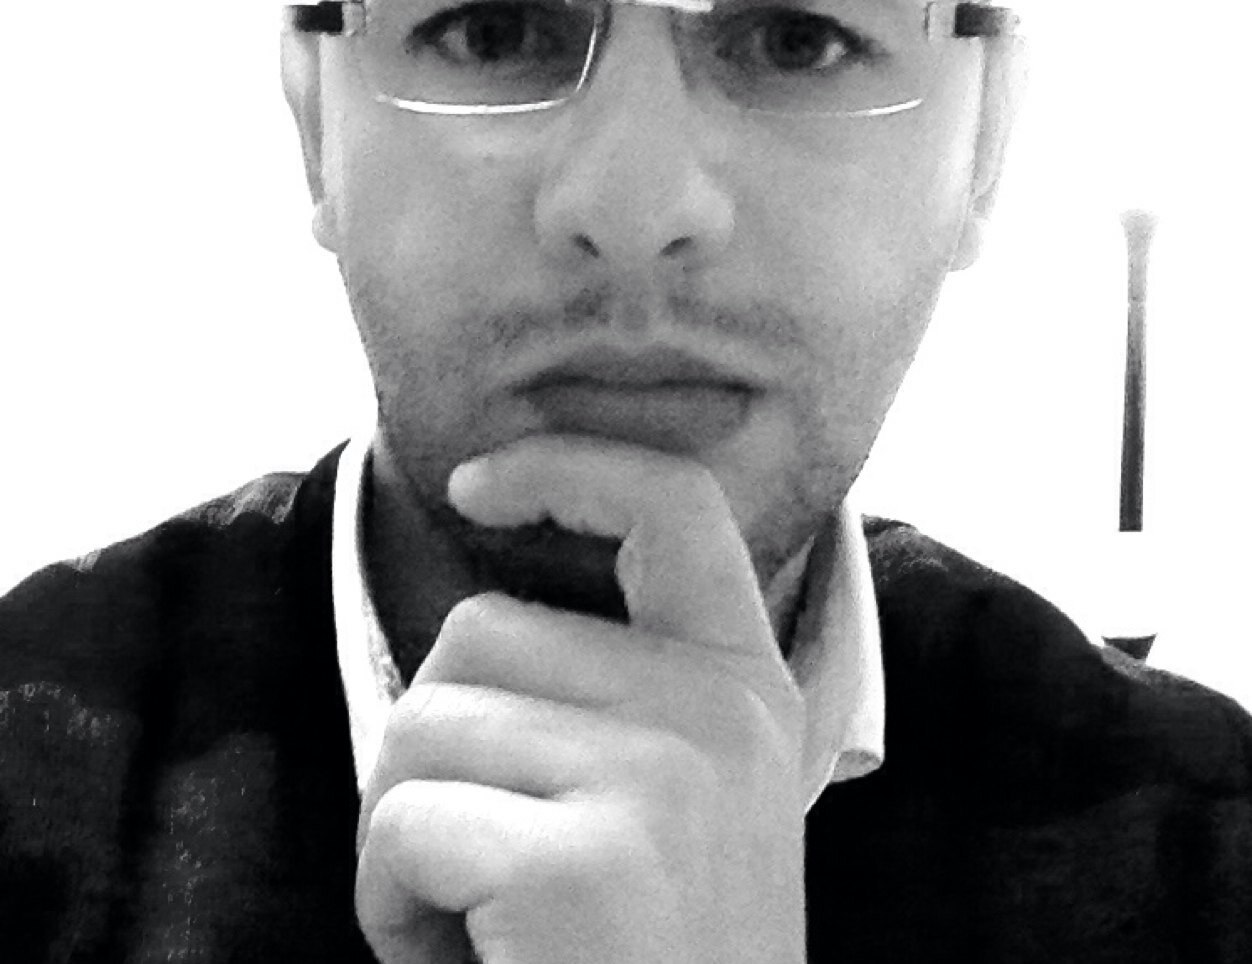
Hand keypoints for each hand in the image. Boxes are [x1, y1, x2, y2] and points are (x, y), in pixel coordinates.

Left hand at [355, 435, 806, 963]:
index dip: (571, 467)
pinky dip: (387, 898)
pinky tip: (455, 958)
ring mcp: (663, 779)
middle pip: (479, 631)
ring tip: (471, 917)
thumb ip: (618, 701)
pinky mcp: (587, 864)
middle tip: (476, 861)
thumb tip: (477, 637)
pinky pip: (403, 823)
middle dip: (435, 742)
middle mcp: (719, 713)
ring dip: (402, 829)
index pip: (674, 505)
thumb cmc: (650, 955)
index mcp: (742, 687)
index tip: (479, 484)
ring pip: (422, 723)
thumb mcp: (674, 806)